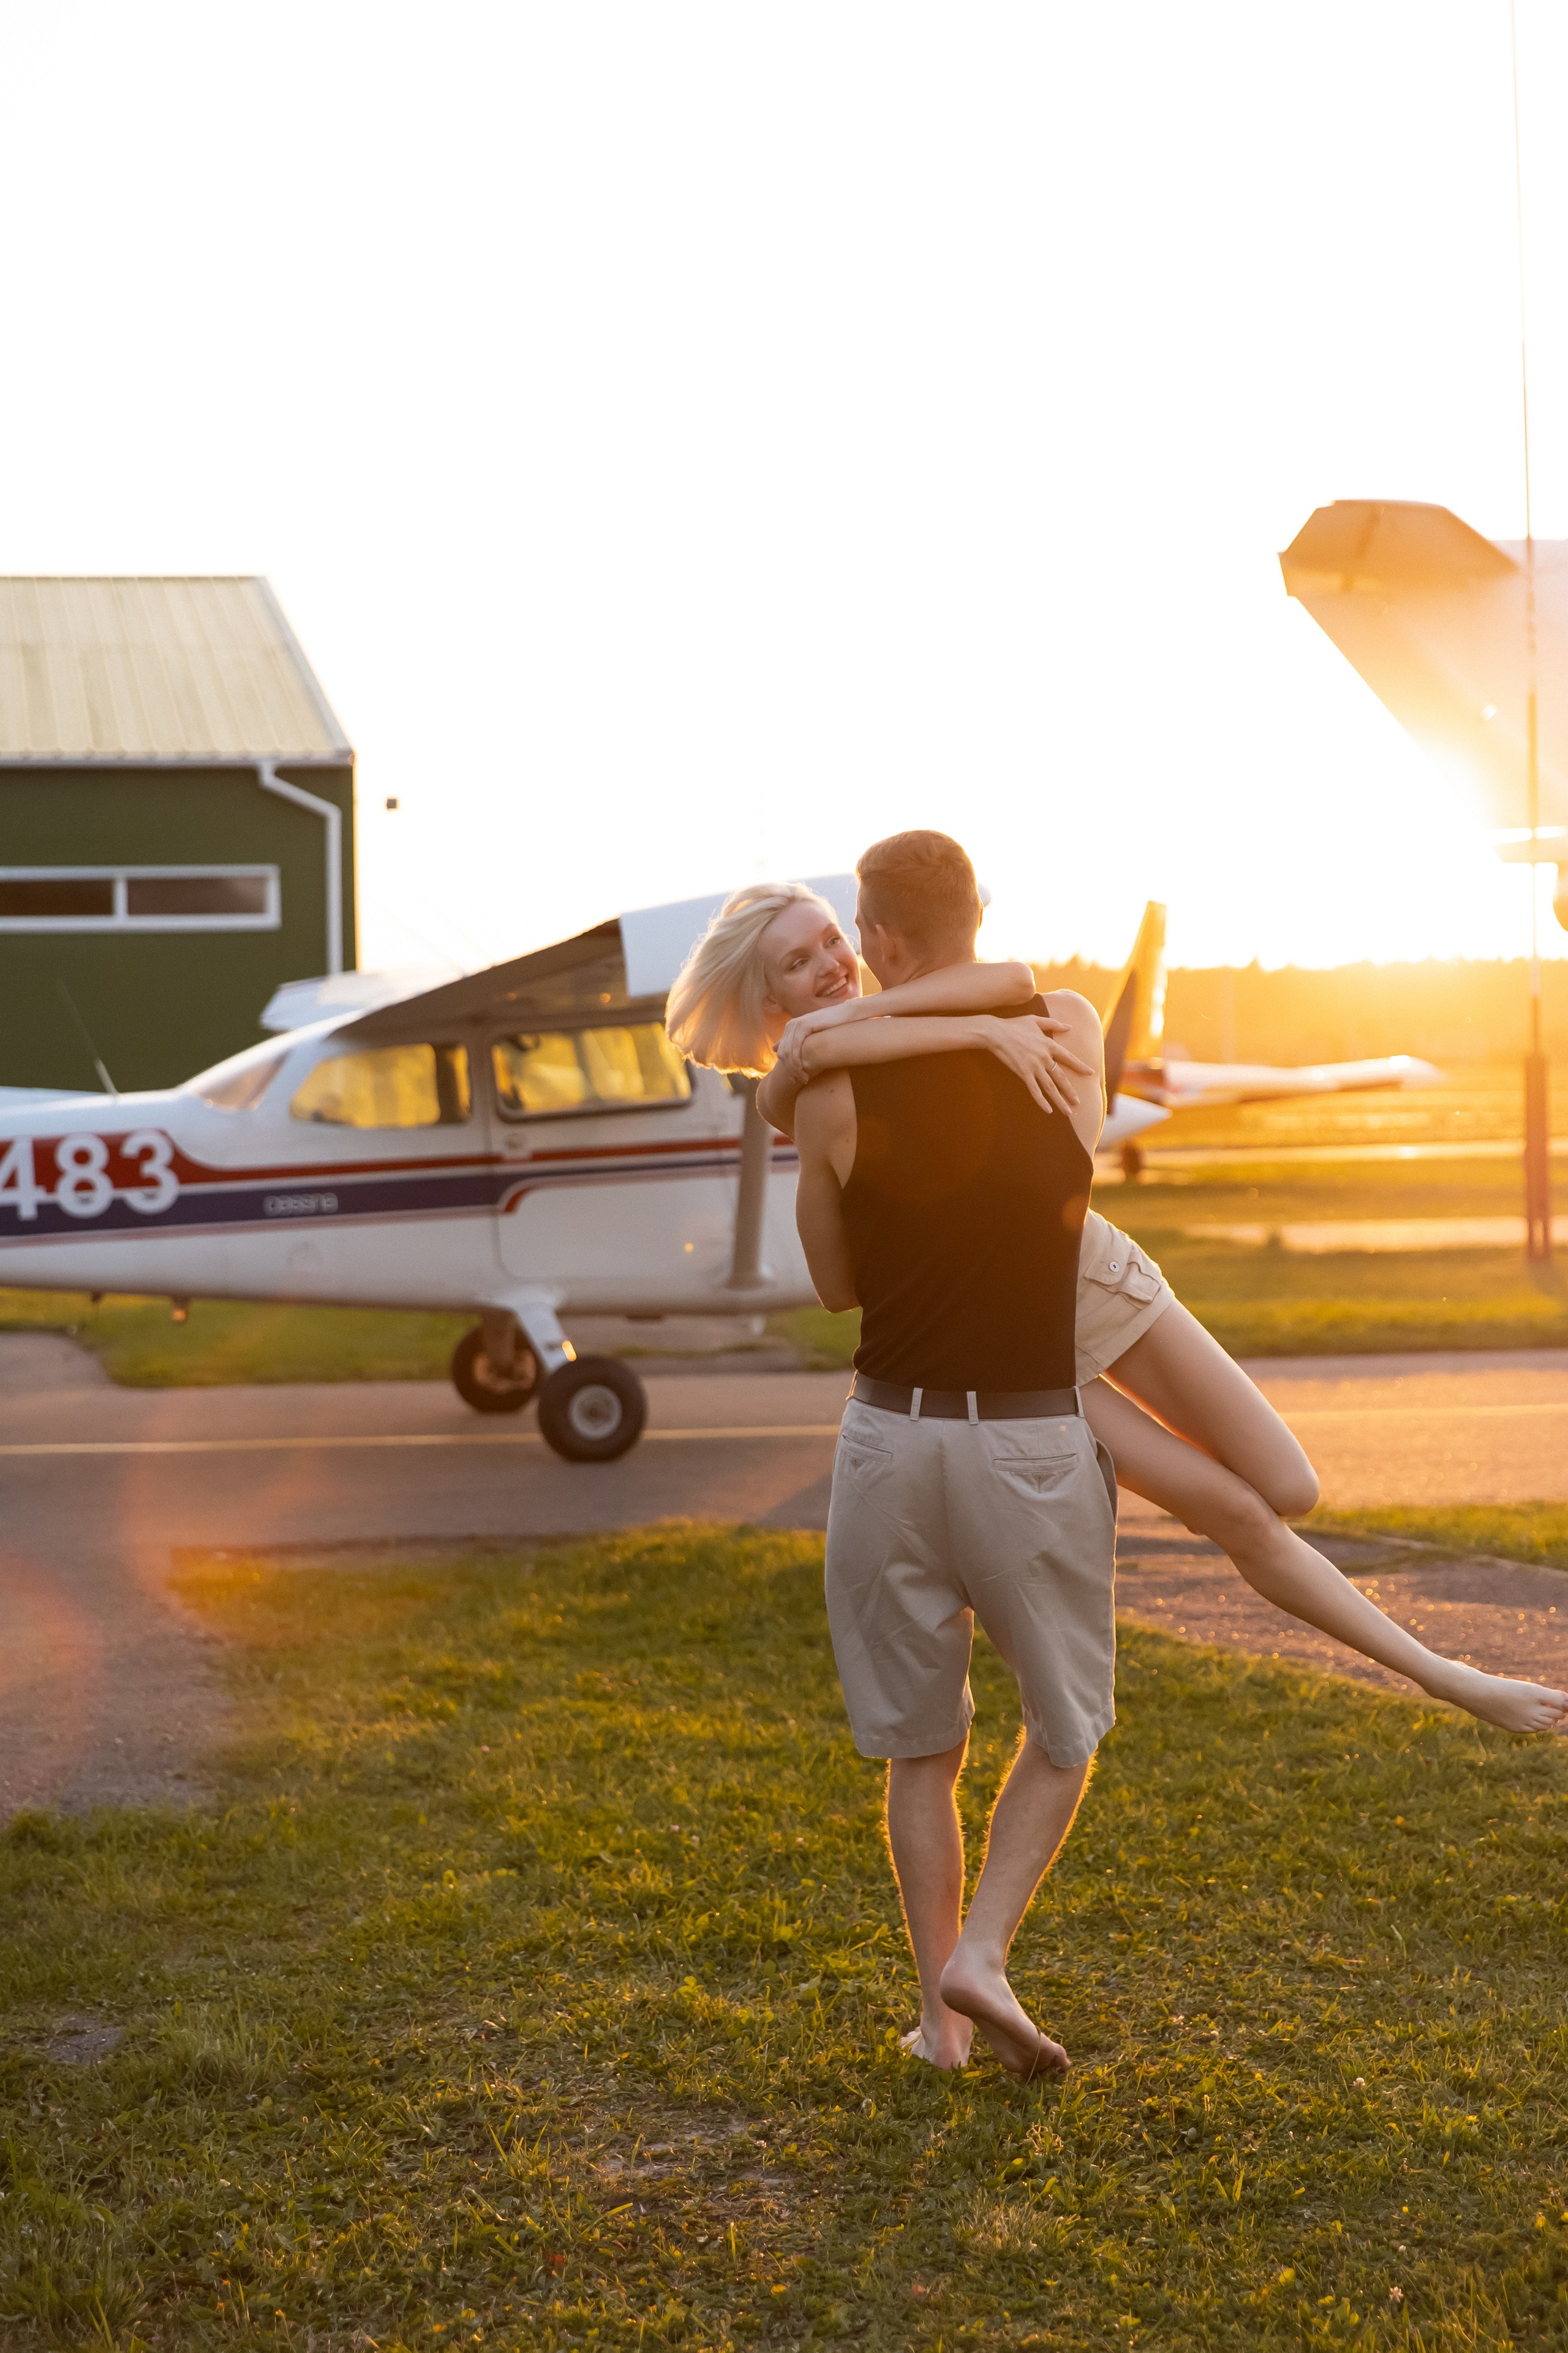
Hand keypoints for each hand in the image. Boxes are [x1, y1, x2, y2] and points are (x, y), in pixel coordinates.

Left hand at [774, 1001, 857, 1084]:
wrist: (845, 1015)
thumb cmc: (832, 1027)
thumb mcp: (812, 1036)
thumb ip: (795, 1041)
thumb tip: (775, 1049)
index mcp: (790, 1027)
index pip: (781, 1052)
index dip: (787, 1068)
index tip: (795, 1080)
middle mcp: (790, 1025)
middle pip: (783, 1054)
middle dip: (790, 1071)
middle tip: (801, 1081)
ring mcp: (795, 1024)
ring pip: (788, 1053)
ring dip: (795, 1069)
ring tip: (804, 1078)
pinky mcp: (803, 1025)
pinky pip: (795, 1048)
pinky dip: (797, 1061)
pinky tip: (804, 1069)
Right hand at [978, 1015, 1094, 1116]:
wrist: (996, 1032)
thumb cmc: (1014, 1025)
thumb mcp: (1035, 1020)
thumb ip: (1053, 1023)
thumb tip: (1069, 1027)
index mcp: (1049, 1044)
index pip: (1069, 1057)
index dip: (1080, 1066)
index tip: (1090, 1073)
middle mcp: (1044, 1057)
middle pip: (1061, 1078)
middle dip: (1070, 1092)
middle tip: (1078, 1103)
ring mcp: (1034, 1066)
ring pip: (1050, 1087)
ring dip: (1060, 1100)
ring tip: (1068, 1111)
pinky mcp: (1023, 1073)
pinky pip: (1034, 1090)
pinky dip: (1041, 1101)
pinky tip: (1048, 1110)